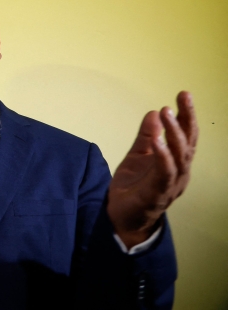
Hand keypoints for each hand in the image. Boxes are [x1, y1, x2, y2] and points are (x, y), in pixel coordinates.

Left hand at [107, 91, 197, 247]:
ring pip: (180, 156)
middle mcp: (179, 172)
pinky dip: (163, 156)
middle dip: (187, 118)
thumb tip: (153, 112)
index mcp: (176, 161)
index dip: (186, 115)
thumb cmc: (134, 186)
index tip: (184, 94)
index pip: (186, 135)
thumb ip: (146, 136)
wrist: (122, 217)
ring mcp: (171, 184)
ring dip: (174, 134)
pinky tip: (159, 142)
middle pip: (189, 142)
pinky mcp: (158, 193)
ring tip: (167, 112)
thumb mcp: (137, 155)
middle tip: (183, 97)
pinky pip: (164, 173)